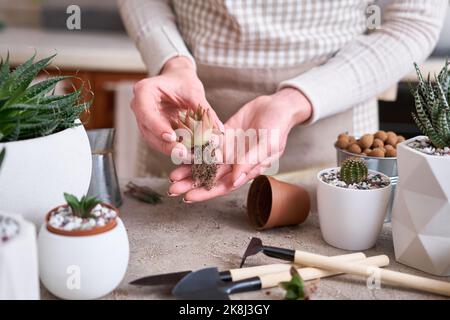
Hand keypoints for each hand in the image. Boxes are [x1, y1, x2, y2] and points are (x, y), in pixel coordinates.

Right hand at [131, 56, 223, 157]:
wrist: (178, 81)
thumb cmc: (183, 82)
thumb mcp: (194, 91)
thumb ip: (205, 110)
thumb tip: (219, 130)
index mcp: (144, 92)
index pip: (145, 111)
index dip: (157, 126)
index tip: (172, 137)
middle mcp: (140, 108)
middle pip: (149, 131)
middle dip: (167, 145)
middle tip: (185, 153)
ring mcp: (145, 122)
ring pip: (154, 141)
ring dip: (172, 150)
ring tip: (191, 156)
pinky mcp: (153, 132)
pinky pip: (162, 143)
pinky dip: (176, 149)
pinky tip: (190, 154)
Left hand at [168, 88, 311, 201]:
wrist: (277, 105)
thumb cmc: (278, 128)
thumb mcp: (267, 145)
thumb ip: (250, 162)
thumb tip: (234, 180)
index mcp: (246, 169)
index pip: (223, 185)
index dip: (206, 193)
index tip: (188, 197)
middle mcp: (235, 162)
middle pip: (210, 176)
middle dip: (192, 184)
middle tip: (172, 189)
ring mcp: (229, 149)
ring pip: (205, 162)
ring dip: (190, 168)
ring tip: (173, 175)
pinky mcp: (224, 136)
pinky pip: (206, 143)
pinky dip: (195, 148)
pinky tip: (181, 151)